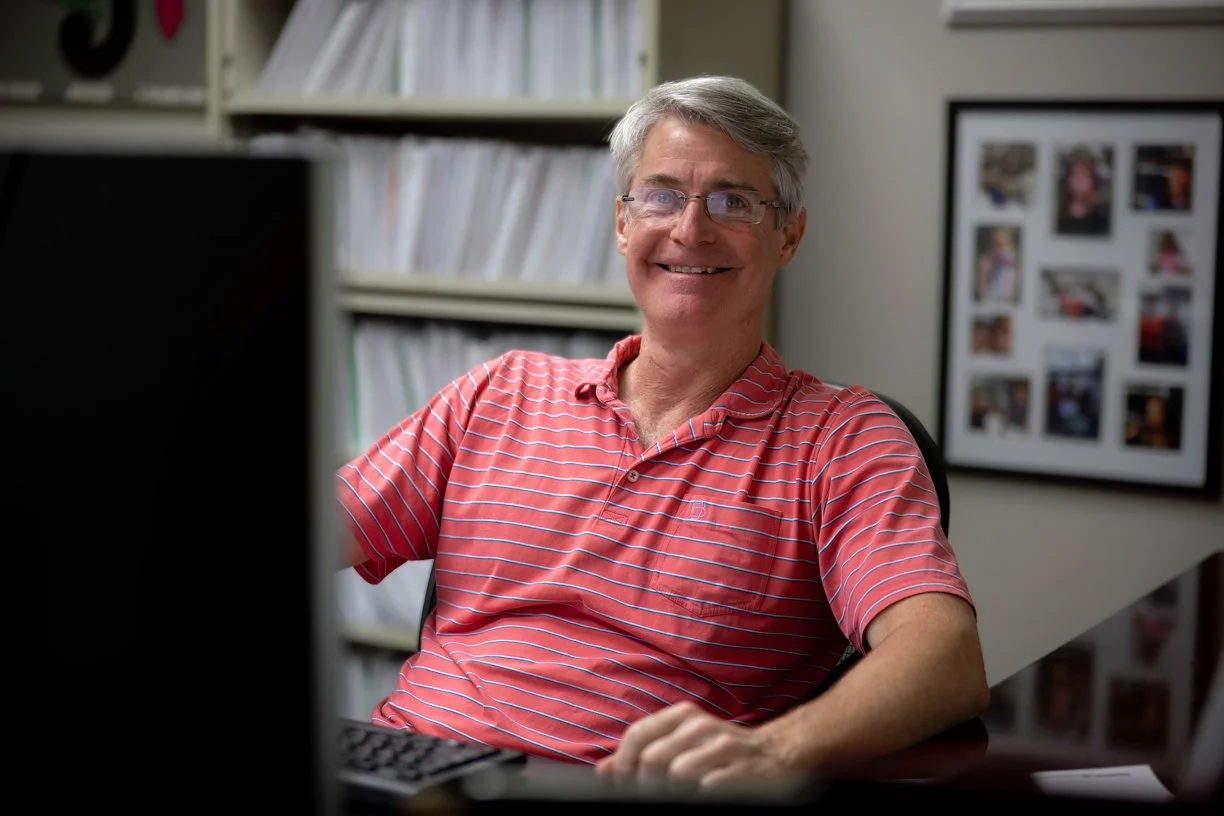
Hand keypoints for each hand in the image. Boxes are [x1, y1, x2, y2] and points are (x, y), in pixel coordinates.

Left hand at [595, 701, 791, 791]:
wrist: (777, 754)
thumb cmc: (719, 751)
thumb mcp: (680, 744)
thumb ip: (642, 753)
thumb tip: (603, 772)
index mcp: (682, 716)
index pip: (638, 735)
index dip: (624, 764)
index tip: (625, 785)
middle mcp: (701, 725)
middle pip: (653, 759)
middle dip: (647, 786)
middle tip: (655, 796)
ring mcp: (725, 746)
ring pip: (678, 773)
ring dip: (675, 793)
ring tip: (684, 795)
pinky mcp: (745, 769)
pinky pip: (709, 788)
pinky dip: (702, 796)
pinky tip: (707, 795)